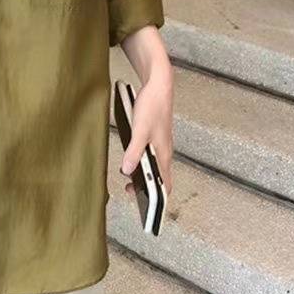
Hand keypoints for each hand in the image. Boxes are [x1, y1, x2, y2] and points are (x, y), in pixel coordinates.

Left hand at [119, 63, 173, 197]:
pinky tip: (131, 158)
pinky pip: (149, 154)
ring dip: (143, 174)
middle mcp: (164, 151)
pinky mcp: (155, 136)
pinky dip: (141, 160)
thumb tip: (128, 171)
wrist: (159, 85)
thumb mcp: (140, 131)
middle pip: (159, 177)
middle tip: (130, 191)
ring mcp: (160, 143)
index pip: (165, 184)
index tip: (147, 209)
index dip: (158, 199)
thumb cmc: (153, 106)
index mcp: (164, 154)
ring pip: (154, 165)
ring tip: (129, 179)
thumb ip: (134, 152)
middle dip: (146, 188)